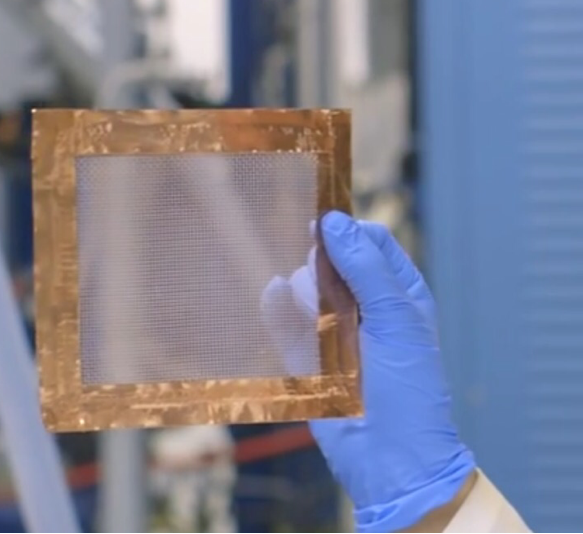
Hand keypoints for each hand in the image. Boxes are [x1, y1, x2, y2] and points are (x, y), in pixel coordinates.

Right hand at [261, 211, 475, 532]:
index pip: (370, 242)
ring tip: (322, 329)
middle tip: (326, 290)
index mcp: (397, 293)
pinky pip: (281, 319)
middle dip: (322, 269)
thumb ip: (365, 267)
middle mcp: (364, 307)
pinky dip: (275, 307)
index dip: (347, 231)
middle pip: (330, 261)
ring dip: (305, 296)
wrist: (388, 462)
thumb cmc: (409, 390)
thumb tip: (334, 221)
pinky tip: (273, 297)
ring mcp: (332, 331)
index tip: (322, 227)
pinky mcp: (304, 355)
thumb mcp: (396, 320)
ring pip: (303, 287)